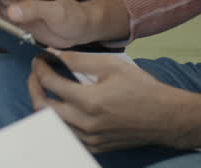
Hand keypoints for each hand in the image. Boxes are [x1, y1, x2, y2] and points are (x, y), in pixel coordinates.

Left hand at [28, 51, 200, 153]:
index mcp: (89, 101)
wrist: (166, 117)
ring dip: (43, 105)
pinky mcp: (95, 146)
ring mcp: (90, 138)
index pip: (50, 83)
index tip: (39, 60)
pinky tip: (61, 108)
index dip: (40, 69)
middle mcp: (86, 123)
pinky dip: (58, 121)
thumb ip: (79, 60)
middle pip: (43, 107)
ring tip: (45, 89)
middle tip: (36, 74)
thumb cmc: (142, 89)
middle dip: (33, 87)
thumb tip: (54, 53)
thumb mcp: (111, 65)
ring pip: (51, 124)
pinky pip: (66, 135)